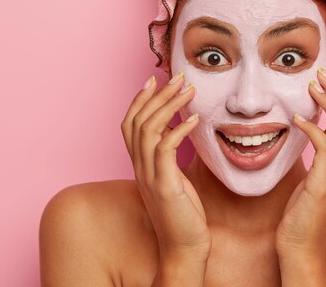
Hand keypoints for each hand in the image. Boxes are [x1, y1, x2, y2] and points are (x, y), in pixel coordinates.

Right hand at [121, 72, 210, 262]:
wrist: (183, 248)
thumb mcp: (174, 178)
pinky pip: (166, 149)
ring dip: (169, 105)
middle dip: (157, 95)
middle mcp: (139, 168)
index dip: (139, 100)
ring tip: (189, 89)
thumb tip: (182, 130)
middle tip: (177, 77)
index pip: (130, 124)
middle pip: (138, 121)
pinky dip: (180, 129)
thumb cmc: (183, 213)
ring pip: (149, 129)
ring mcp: (150, 176)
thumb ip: (171, 156)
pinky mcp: (164, 185)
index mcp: (140, 165)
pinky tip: (195, 119)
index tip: (153, 80)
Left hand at [276, 68, 325, 257]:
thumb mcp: (315, 174)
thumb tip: (313, 127)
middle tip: (322, 73)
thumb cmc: (303, 210)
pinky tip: (297, 119)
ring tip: (313, 86)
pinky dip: (313, 129)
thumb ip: (320, 152)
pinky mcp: (323, 185)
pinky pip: (325, 149)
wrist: (300, 245)